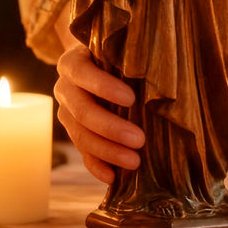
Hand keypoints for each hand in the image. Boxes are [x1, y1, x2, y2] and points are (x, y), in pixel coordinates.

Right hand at [54, 44, 144, 183]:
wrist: (94, 63)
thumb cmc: (115, 55)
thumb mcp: (118, 51)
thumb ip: (131, 58)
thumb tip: (163, 73)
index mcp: (72, 62)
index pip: (83, 73)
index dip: (104, 87)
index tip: (131, 98)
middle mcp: (64, 87)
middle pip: (82, 111)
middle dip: (111, 128)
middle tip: (140, 139)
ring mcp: (65, 112)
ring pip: (80, 136)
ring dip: (107, 151)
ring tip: (134, 161)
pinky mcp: (72, 132)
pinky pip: (81, 153)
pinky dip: (96, 166)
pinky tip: (113, 177)